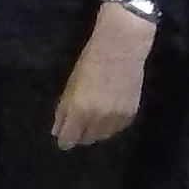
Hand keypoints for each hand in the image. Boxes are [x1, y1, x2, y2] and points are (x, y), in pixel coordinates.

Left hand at [50, 2, 156, 147]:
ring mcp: (116, 117)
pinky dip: (111, 124)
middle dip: (81, 134)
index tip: (64, 135)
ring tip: (95, 116)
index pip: (68, 140)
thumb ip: (63, 111)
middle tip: (80, 122)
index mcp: (78, 111)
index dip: (64, 139)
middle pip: (87, 139)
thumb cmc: (89, 62)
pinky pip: (118, 128)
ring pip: (103, 135)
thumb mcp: (70, 86)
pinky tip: (109, 112)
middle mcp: (97, 118)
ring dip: (97, 130)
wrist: (121, 49)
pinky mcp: (131, 113)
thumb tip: (58, 131)